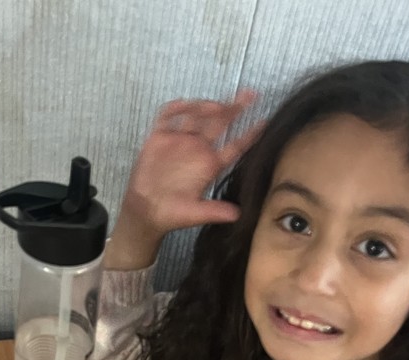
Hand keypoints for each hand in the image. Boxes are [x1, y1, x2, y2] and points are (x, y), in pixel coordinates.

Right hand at [106, 91, 262, 268]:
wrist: (145, 212)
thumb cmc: (172, 214)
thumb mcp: (195, 214)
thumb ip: (214, 211)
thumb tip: (238, 215)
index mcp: (210, 165)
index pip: (234, 147)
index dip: (249, 135)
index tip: (264, 123)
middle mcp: (197, 149)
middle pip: (219, 124)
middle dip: (234, 109)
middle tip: (249, 95)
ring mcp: (179, 141)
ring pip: (196, 115)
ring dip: (207, 106)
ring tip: (217, 106)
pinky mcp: (159, 139)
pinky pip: (167, 117)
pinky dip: (174, 109)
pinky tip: (184, 105)